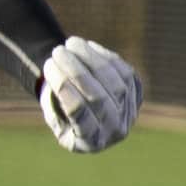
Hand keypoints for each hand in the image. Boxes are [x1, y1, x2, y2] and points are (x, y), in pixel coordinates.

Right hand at [39, 37, 143, 153]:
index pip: (79, 113)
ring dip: (91, 58)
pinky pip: (123, 71)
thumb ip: (54, 101)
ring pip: (114, 81)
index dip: (63, 87)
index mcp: (90, 142)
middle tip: (57, 51)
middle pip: (98, 97)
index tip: (48, 66)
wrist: (90, 115)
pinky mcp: (137, 92)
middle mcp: (114, 130)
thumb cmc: (62, 114)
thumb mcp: (52, 115)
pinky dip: (104, 56)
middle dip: (76, 70)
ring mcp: (130, 111)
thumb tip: (58, 78)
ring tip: (70, 43)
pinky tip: (86, 46)